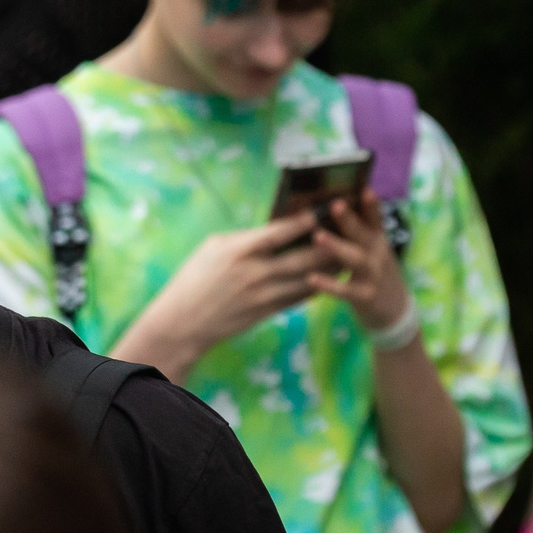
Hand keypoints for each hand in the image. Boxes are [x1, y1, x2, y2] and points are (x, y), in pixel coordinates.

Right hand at [112, 212, 330, 381]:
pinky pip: (299, 298)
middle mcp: (254, 273)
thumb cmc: (194, 278)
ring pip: (306, 279)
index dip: (303, 222)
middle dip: (327, 244)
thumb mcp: (213, 248)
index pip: (278, 233)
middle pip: (301, 257)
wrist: (184, 321)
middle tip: (346, 231)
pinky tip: (330, 278)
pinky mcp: (267, 312)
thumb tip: (275, 229)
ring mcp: (263, 295)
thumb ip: (245, 238)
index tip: (322, 211)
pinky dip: (317, 286)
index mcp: (238, 251)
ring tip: (348, 253)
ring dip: (329, 267)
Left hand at [305, 191, 413, 338]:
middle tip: (335, 204)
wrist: (395, 312)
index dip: (371, 205)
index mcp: (378, 240)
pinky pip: (346, 290)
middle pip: (363, 234)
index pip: (375, 218)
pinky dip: (330, 284)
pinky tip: (312, 278)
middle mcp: (378, 254)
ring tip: (318, 237)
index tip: (364, 188)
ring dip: (336, 247)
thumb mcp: (373, 251)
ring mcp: (374, 275)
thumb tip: (330, 208)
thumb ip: (356, 234)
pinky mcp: (366, 296)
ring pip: (355, 259)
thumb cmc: (374, 273)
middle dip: (349, 220)